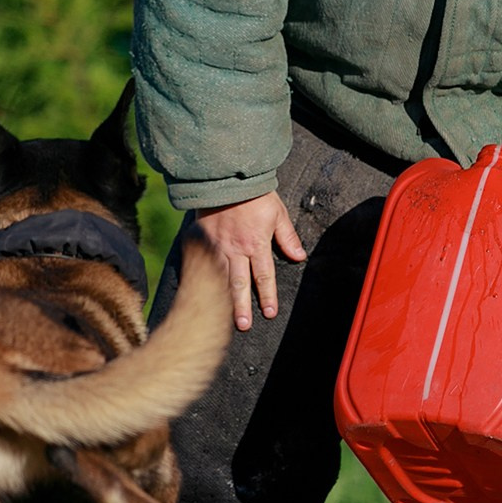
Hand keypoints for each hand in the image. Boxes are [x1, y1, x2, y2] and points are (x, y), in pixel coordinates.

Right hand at [194, 191, 306, 330]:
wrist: (224, 177)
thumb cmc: (254, 194)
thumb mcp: (277, 213)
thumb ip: (288, 237)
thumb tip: (300, 257)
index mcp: (256, 243)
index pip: (264, 275)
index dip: (268, 295)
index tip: (270, 313)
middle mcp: (235, 249)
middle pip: (240, 283)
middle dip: (242, 306)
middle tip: (244, 325)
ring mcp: (216, 246)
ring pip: (220, 278)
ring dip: (224, 299)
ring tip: (224, 318)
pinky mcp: (201, 241)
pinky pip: (202, 265)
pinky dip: (203, 282)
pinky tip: (202, 295)